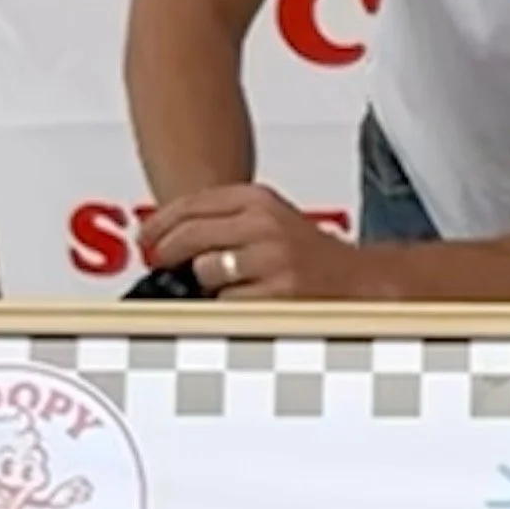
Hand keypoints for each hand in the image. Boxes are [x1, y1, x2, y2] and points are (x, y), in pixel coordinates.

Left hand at [137, 184, 365, 300]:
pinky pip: (227, 304)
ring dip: (205, 284)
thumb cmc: (313, 258)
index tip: (147, 239)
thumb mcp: (270, 220)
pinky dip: (227, 309)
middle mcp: (265, 224)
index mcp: (259, 200)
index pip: (191, 204)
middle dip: (166, 252)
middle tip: (159, 262)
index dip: (160, 224)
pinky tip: (245, 304)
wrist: (362, 282)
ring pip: (205, 270)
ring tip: (225, 287)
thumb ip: (224, 222)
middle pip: (189, 235)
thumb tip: (164, 240)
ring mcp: (271, 259)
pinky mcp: (277, 294)